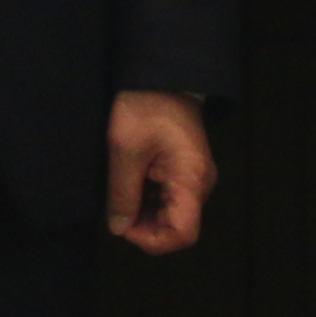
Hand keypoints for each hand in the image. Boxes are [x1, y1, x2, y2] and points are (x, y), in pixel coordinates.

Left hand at [106, 91, 216, 254]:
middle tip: (116, 209)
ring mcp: (194, 178)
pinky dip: (147, 201)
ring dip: (144, 214)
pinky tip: (129, 185)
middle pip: (177, 227)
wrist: (161, 76)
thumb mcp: (125, 150)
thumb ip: (122, 193)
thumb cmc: (145, 107)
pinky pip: (169, 199)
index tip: (124, 224)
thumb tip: (118, 228)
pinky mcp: (185, 171)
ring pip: (171, 215)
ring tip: (121, 193)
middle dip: (144, 227)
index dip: (151, 240)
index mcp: (191, 180)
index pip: (182, 234)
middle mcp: (200, 184)